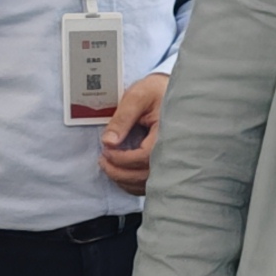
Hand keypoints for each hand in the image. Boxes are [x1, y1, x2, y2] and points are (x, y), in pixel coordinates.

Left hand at [95, 71, 170, 191]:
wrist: (169, 91)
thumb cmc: (156, 92)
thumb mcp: (137, 97)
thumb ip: (122, 118)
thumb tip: (109, 141)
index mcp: (168, 133)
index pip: (145, 157)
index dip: (122, 159)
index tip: (106, 151)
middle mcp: (173, 150)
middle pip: (146, 175)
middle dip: (119, 172)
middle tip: (103, 161)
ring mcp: (171, 159)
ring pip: (147, 183)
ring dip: (125, 180)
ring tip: (108, 167)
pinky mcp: (166, 164)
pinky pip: (150, 182)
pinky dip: (133, 183)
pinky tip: (121, 174)